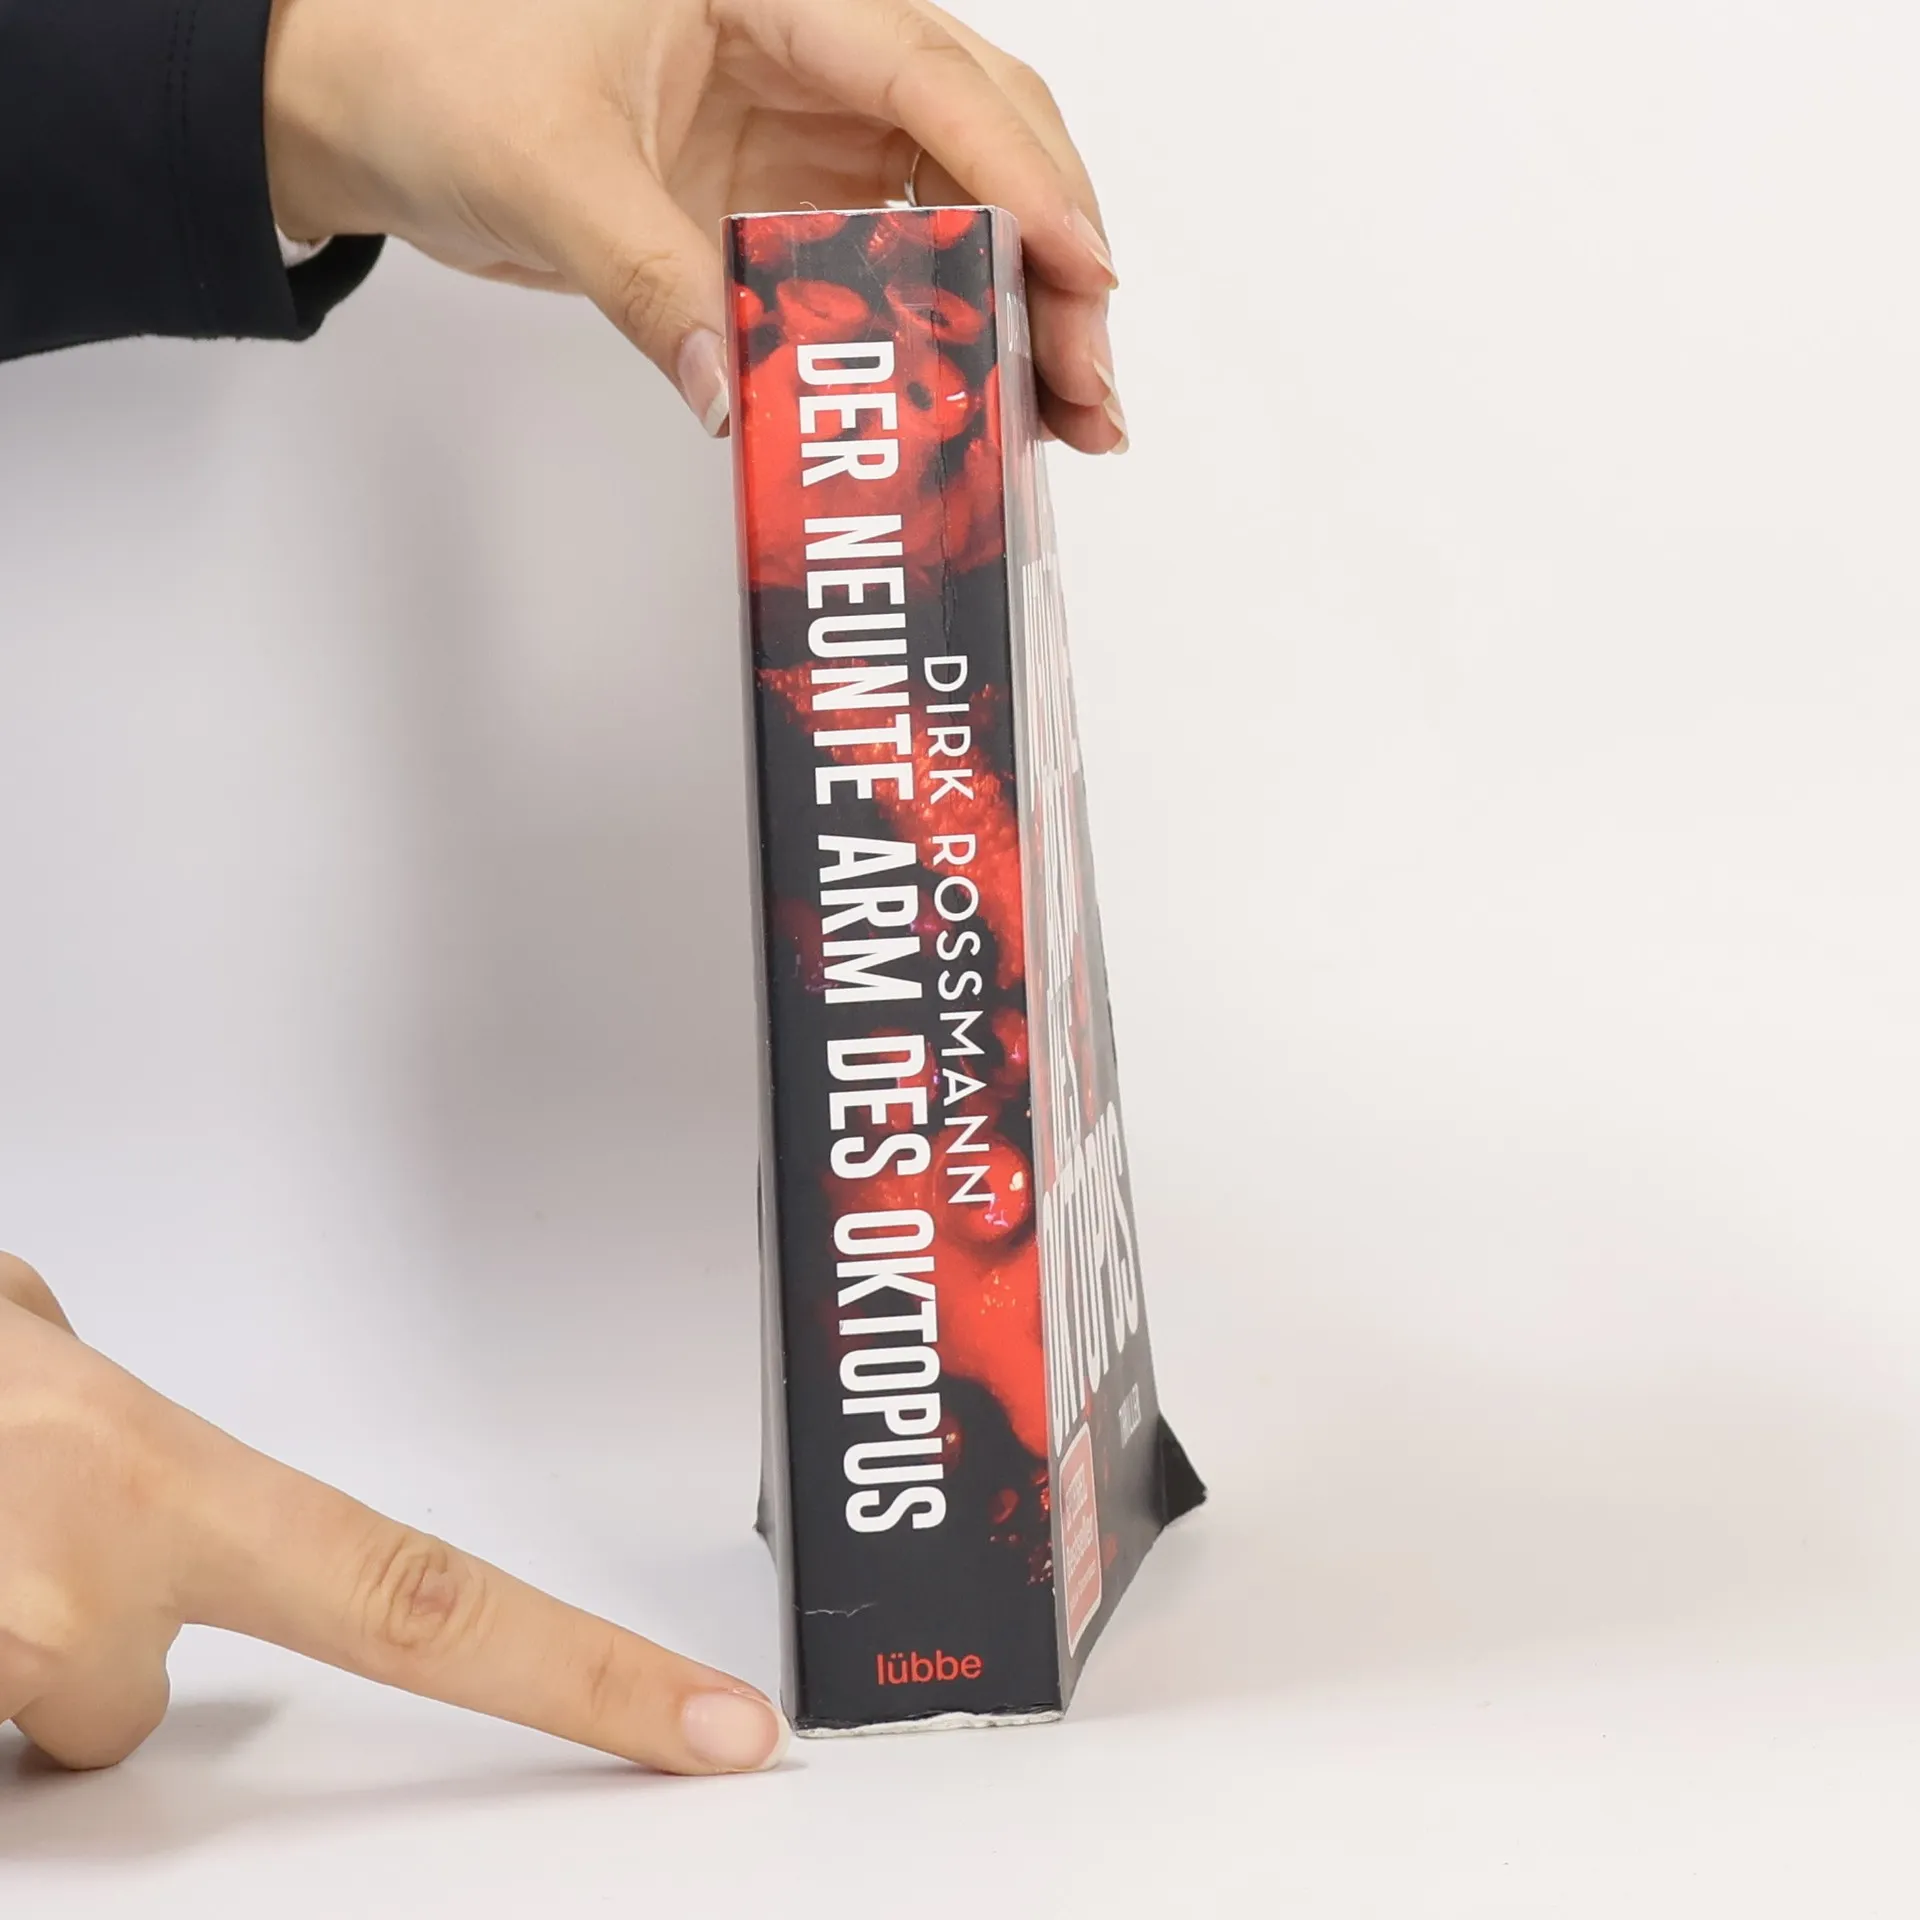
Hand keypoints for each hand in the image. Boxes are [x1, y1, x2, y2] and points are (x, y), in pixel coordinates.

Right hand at [0, 1254, 786, 1773]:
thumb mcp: (23, 1355)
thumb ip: (103, 1422)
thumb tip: (126, 1458)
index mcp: (164, 1486)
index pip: (433, 1603)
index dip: (593, 1682)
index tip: (726, 1737)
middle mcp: (83, 1591)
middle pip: (115, 1712)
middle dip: (60, 1644)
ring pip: (12, 1722)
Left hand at [262, 0, 1126, 450]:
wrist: (350, 97)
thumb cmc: (424, 66)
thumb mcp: (547, 173)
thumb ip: (655, 284)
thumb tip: (747, 398)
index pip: (928, 78)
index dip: (1020, 179)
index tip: (1079, 276)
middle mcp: (805, 45)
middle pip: (979, 138)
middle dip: (1050, 258)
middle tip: (1091, 383)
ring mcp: (798, 125)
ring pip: (952, 203)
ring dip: (1014, 304)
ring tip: (1063, 414)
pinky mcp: (776, 195)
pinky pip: (886, 257)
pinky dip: (937, 324)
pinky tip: (976, 392)